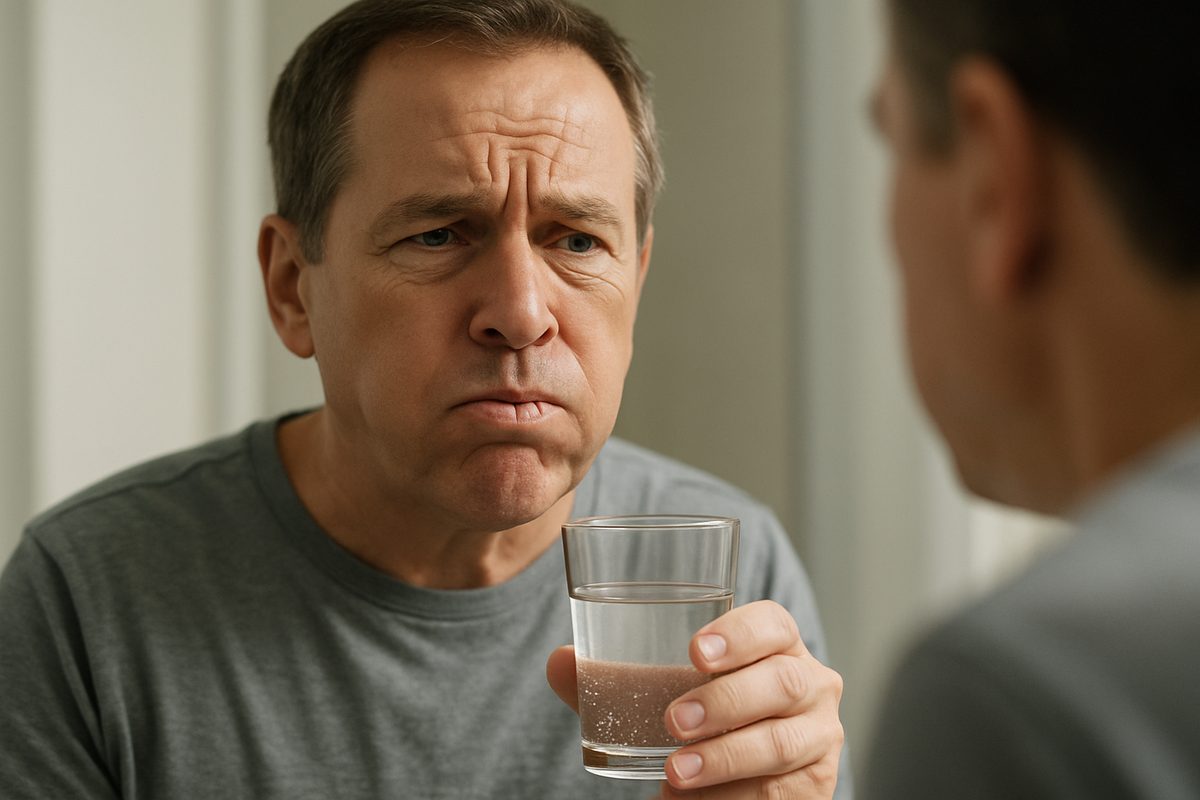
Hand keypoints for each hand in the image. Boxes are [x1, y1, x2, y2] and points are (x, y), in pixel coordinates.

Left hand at [546, 600, 843, 797]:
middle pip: (782, 681)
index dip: (741, 633)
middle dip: (725, 701)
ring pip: (781, 741)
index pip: (773, 623)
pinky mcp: (816, 785)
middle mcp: (810, 683)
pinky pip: (779, 792)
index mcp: (776, 645)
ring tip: (676, 771)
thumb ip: (613, 678)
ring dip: (725, 757)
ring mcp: (819, 735)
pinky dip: (734, 797)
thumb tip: (560, 662)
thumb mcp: (658, 694)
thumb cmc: (700, 717)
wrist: (737, 778)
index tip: (695, 651)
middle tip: (673, 721)